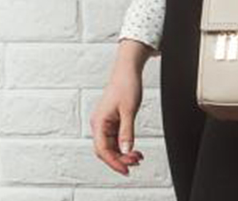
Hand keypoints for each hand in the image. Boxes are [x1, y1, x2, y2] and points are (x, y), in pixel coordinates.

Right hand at [90, 42, 149, 175]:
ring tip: (138, 157)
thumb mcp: (129, 110)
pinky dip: (124, 144)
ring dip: (123, 152)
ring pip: (111, 145)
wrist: (127, 69)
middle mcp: (99, 123)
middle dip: (120, 158)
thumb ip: (127, 131)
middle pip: (106, 150)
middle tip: (136, 162)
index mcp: (99, 121)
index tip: (126, 169)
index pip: (103, 149)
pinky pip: (115, 138)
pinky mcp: (111, 120)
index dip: (114, 162)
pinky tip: (134, 148)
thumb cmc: (126, 84)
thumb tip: (126, 150)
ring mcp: (105, 122)